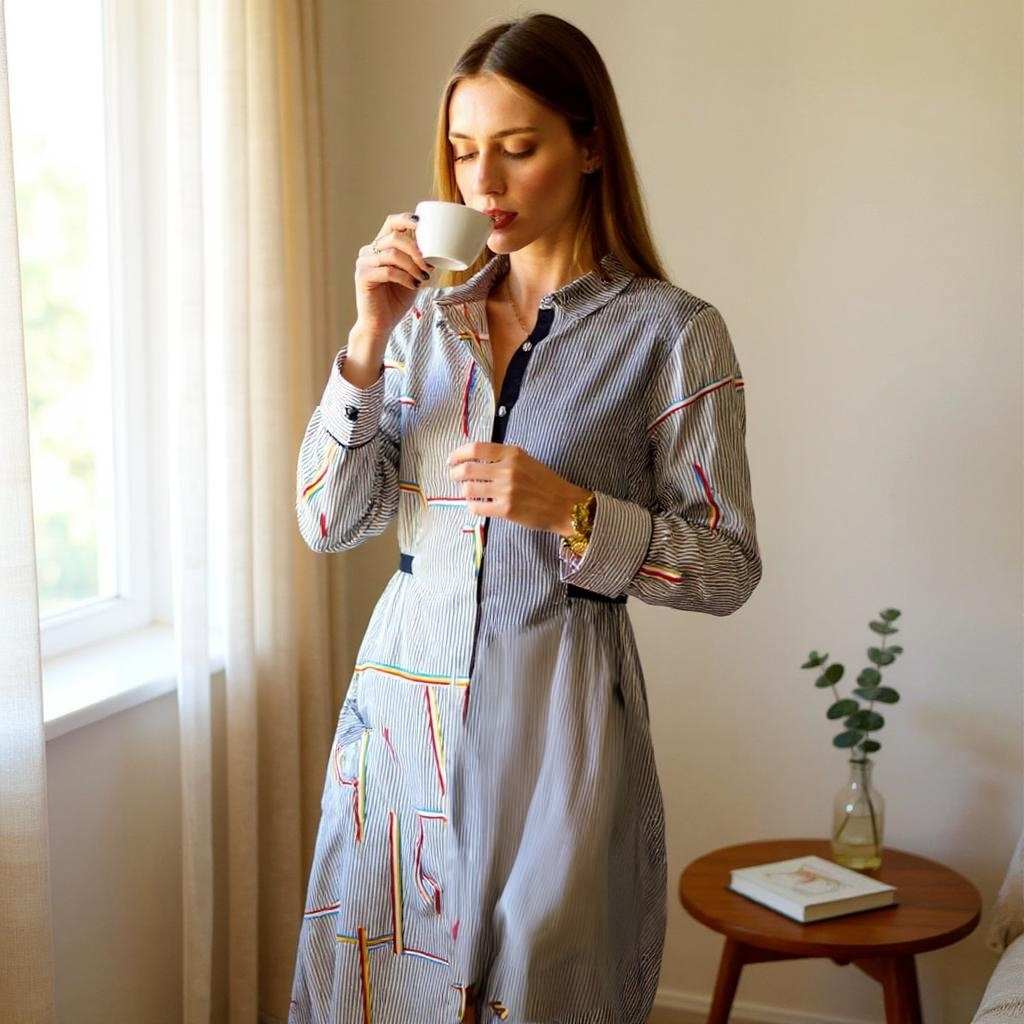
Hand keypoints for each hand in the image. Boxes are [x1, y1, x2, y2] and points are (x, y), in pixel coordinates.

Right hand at [353, 212, 432, 339]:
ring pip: (392, 254)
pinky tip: (413, 286)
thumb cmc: (396, 300)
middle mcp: (369, 251)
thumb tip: (438, 249)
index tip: (423, 224)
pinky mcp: (362, 277)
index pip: (391, 223)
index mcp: (380, 247)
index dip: (407, 219)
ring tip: (422, 278)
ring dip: (412, 266)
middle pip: (395, 237)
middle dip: (416, 249)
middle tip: (428, 265)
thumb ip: (420, 262)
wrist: (381, 324)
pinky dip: (404, 278)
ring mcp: (364, 263)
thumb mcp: (413, 276)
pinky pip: (388, 271)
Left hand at [448, 442, 589, 533]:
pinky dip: (472, 507)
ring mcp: (506, 490)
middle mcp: (507, 469)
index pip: (476, 449)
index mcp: (512, 453)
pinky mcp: (506, 509)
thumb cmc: (545, 483)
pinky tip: (477, 506)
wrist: (565, 505)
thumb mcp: (526, 461)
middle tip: (454, 477)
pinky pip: (477, 507)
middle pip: (468, 469)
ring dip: (464, 491)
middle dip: (455, 474)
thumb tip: (474, 461)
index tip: (451, 460)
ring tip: (468, 493)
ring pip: (469, 489)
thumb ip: (502, 458)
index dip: (458, 454)